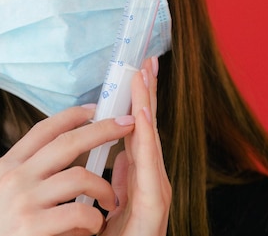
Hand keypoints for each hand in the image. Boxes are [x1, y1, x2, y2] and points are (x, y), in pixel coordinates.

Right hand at [0, 105, 135, 235]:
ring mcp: (24, 202)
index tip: (94, 109)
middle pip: (67, 143)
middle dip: (102, 130)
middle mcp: (14, 178)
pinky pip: (80, 214)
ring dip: (103, 189)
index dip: (72, 116)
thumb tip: (61, 150)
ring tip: (110, 201)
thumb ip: (25, 171)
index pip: (43, 130)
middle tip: (127, 124)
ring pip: (80, 177)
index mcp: (7, 166)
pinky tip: (92, 228)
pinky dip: (93, 220)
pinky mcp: (34, 228)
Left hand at [102, 57, 170, 235]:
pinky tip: (139, 115)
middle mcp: (151, 181)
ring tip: (143, 76)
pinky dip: (145, 138)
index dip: (138, 100)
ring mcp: (155, 193)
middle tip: (146, 60)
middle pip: (148, 129)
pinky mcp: (153, 208)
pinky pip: (148, 167)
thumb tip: (120, 155)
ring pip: (150, 141)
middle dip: (147, 94)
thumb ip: (120, 179)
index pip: (138, 130)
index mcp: (140, 178)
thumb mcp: (113, 205)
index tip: (136, 70)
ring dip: (147, 106)